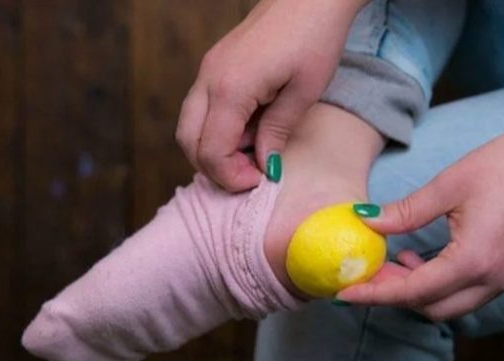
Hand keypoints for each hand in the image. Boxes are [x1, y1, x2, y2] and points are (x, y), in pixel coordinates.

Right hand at [176, 0, 363, 191]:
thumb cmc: (314, 37)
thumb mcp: (303, 93)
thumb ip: (277, 132)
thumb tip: (264, 166)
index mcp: (230, 88)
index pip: (211, 150)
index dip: (231, 176)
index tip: (259, 180)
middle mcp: (209, 79)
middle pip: (189, 141)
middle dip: (215, 168)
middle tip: (250, 175)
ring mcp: (208, 70)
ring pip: (191, 125)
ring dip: (215, 149)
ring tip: (254, 152)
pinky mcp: (216, 66)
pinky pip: (203, 108)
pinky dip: (219, 129)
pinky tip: (251, 129)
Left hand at [337, 131, 503, 320]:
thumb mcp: (448, 185)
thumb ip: (404, 212)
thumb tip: (366, 221)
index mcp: (474, 260)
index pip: (413, 291)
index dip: (375, 294)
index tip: (344, 293)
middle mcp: (491, 280)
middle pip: (430, 307)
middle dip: (393, 295)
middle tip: (367, 272)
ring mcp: (503, 281)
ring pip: (447, 306)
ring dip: (415, 292)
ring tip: (391, 262)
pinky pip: (464, 294)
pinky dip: (436, 286)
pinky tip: (419, 259)